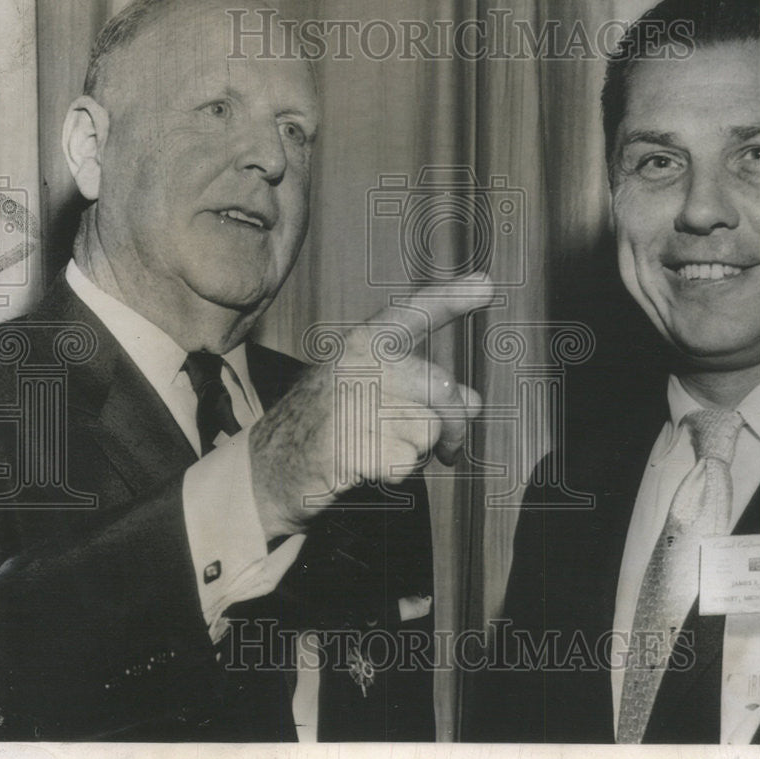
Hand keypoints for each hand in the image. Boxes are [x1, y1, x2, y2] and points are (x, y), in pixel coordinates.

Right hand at [250, 274, 493, 536]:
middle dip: (454, 429)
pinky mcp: (352, 441)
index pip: (416, 312)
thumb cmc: (330, 425)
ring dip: (417, 453)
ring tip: (380, 449)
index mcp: (365, 344)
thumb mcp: (375, 394)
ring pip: (429, 432)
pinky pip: (406, 463)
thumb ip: (423, 389)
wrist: (272, 466)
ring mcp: (354, 400)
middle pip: (444, 392)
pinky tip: (362, 466)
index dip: (453, 298)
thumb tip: (472, 402)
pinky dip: (393, 474)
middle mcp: (361, 362)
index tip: (487, 285)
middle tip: (449, 451)